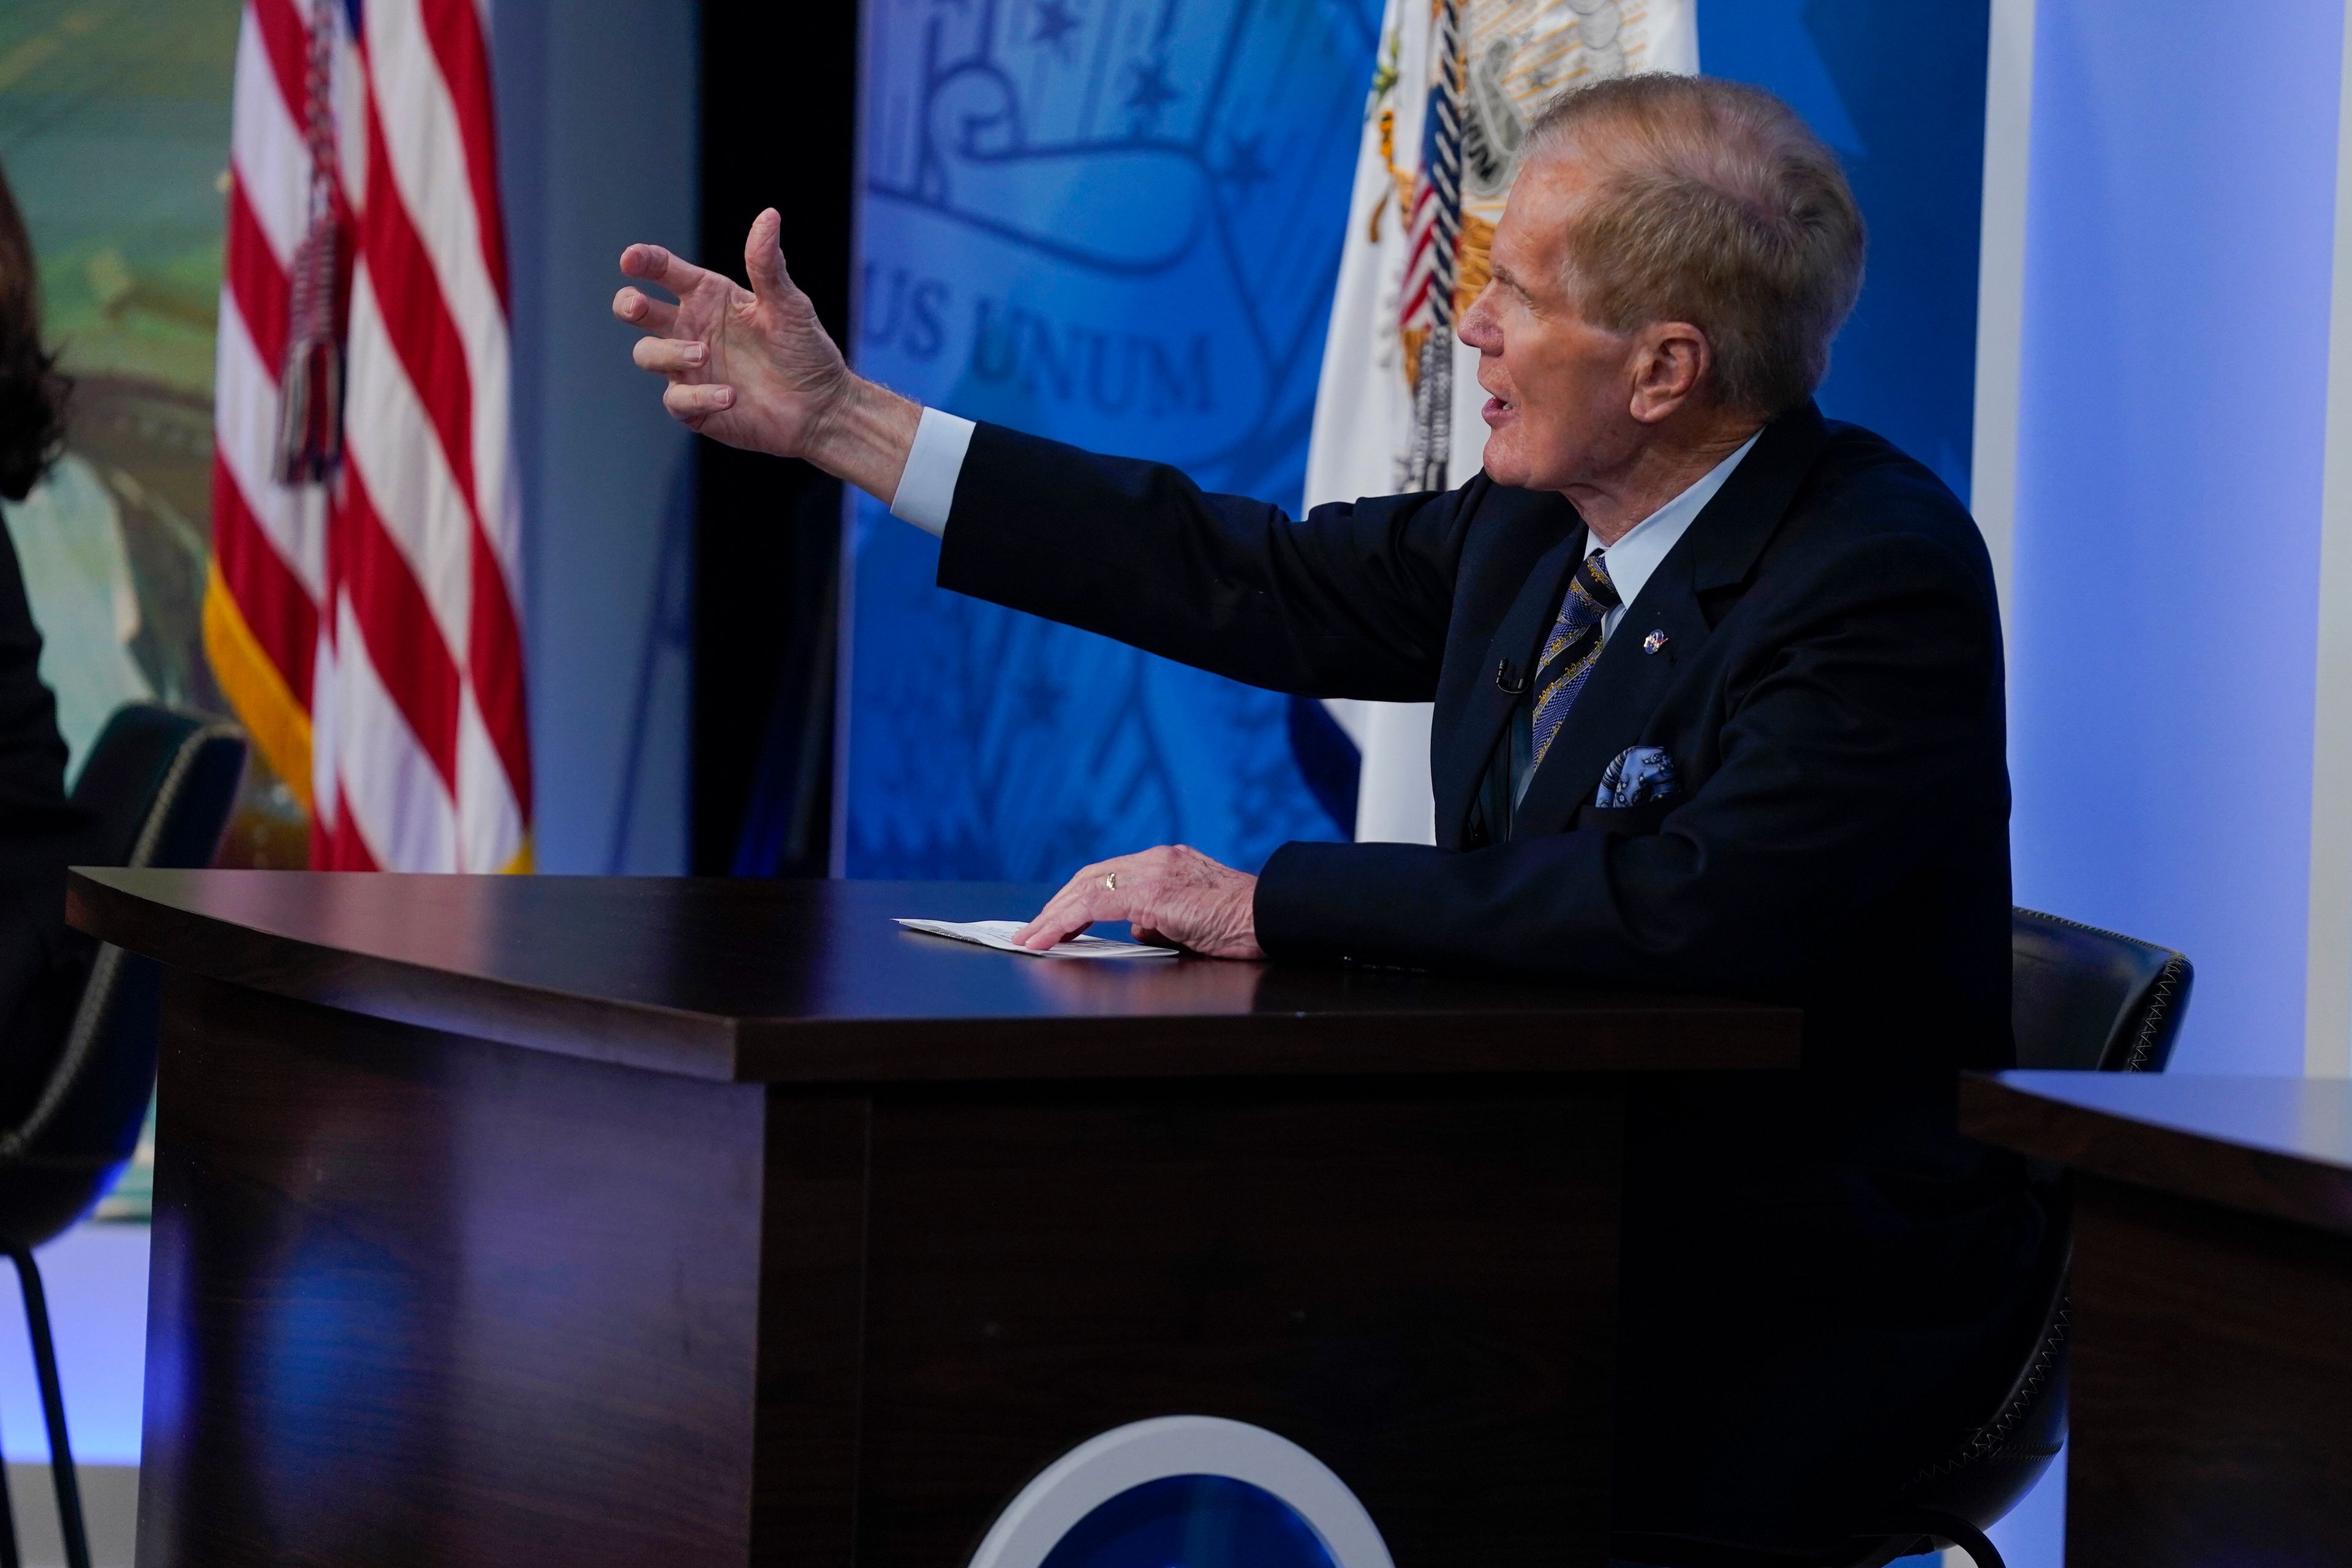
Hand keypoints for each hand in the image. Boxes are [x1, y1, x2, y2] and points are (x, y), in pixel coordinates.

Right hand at [613, 210, 917, 495]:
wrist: (821, 407)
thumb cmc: (805, 350)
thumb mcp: (789, 305)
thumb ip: (768, 264)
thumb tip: (769, 215)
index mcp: (708, 297)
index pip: (665, 272)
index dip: (644, 262)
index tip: (630, 259)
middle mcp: (691, 329)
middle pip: (639, 312)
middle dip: (628, 304)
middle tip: (636, 305)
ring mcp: (689, 368)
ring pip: (648, 354)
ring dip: (669, 352)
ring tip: (703, 352)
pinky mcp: (696, 406)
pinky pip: (678, 399)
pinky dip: (698, 396)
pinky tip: (730, 396)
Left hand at [1015, 845, 1264, 959]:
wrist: (1274, 918)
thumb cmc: (1243, 924)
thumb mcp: (1194, 921)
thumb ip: (1162, 921)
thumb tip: (1138, 930)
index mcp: (1167, 863)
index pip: (1109, 876)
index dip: (1076, 897)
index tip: (1056, 920)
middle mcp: (1157, 859)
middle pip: (1090, 877)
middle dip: (1056, 905)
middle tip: (1033, 931)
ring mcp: (1155, 871)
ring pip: (1086, 887)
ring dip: (1054, 915)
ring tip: (1032, 938)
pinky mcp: (1154, 892)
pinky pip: (1094, 904)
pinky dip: (1065, 921)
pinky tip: (1049, 939)